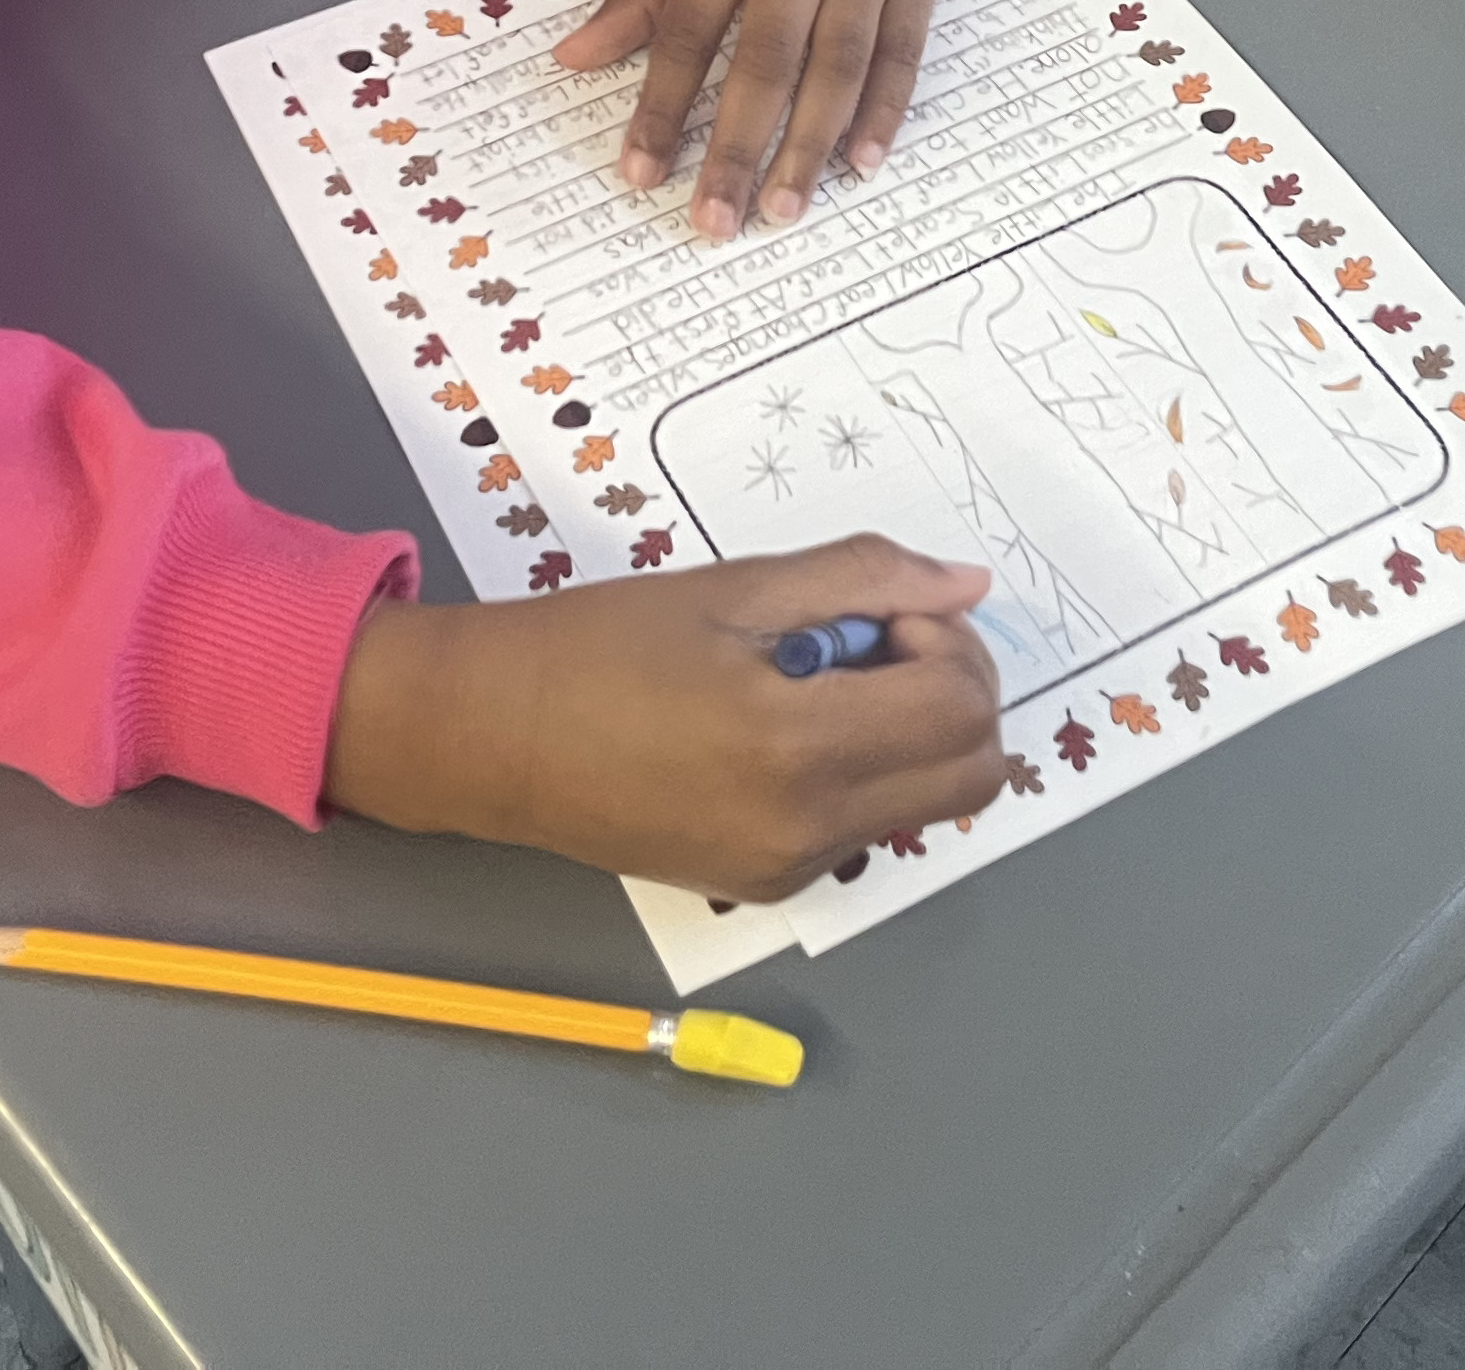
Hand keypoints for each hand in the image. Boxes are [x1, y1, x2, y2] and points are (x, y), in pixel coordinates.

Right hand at [322, 535, 1007, 899]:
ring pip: (927, 801)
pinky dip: (860, 769)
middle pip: (973, 773)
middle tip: (872, 643)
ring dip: (909, 732)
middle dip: (951, 691)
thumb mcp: (733, 587)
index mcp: (799, 748)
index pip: (961, 706)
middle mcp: (809, 828)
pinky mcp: (768, 886)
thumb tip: (966, 585)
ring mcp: (790, 869)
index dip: (945, 641)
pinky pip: (864, 825)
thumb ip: (862, 579)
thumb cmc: (599, 647)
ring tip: (812, 681)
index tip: (878, 615)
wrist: (492, 737)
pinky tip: (779, 727)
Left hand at [552, 0, 947, 240]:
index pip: (689, 29)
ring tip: (783, 208)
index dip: (662, 105)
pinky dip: (885, 110)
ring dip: (810, 143)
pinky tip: (862, 162)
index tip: (640, 174)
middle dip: (737, 145)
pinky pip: (903, 52)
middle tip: (716, 220)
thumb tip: (572, 60)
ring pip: (839, 63)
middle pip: (767, 58)